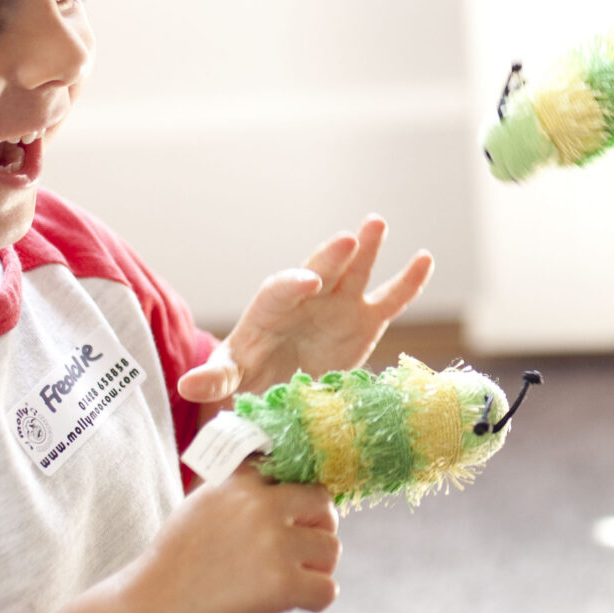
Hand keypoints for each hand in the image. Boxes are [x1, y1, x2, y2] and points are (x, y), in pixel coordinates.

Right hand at [122, 474, 340, 612]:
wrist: (146, 611)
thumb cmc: (177, 565)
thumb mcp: (204, 506)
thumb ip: (244, 496)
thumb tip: (298, 497)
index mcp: (240, 480)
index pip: (298, 473)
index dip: (299, 501)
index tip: (288, 521)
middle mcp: (259, 503)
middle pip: (324, 505)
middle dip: (318, 530)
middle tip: (299, 555)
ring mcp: (272, 542)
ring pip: (331, 549)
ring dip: (316, 569)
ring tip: (287, 583)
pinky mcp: (280, 584)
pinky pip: (327, 590)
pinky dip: (314, 602)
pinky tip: (288, 606)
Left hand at [176, 217, 432, 404]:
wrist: (273, 389)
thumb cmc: (246, 379)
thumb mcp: (227, 379)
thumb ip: (214, 379)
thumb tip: (187, 385)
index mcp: (269, 311)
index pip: (280, 291)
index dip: (293, 284)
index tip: (307, 282)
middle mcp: (306, 299)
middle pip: (318, 271)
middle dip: (331, 257)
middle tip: (347, 239)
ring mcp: (338, 306)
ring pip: (354, 272)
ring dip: (366, 248)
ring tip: (377, 223)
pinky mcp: (365, 322)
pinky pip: (390, 300)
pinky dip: (408, 281)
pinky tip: (425, 259)